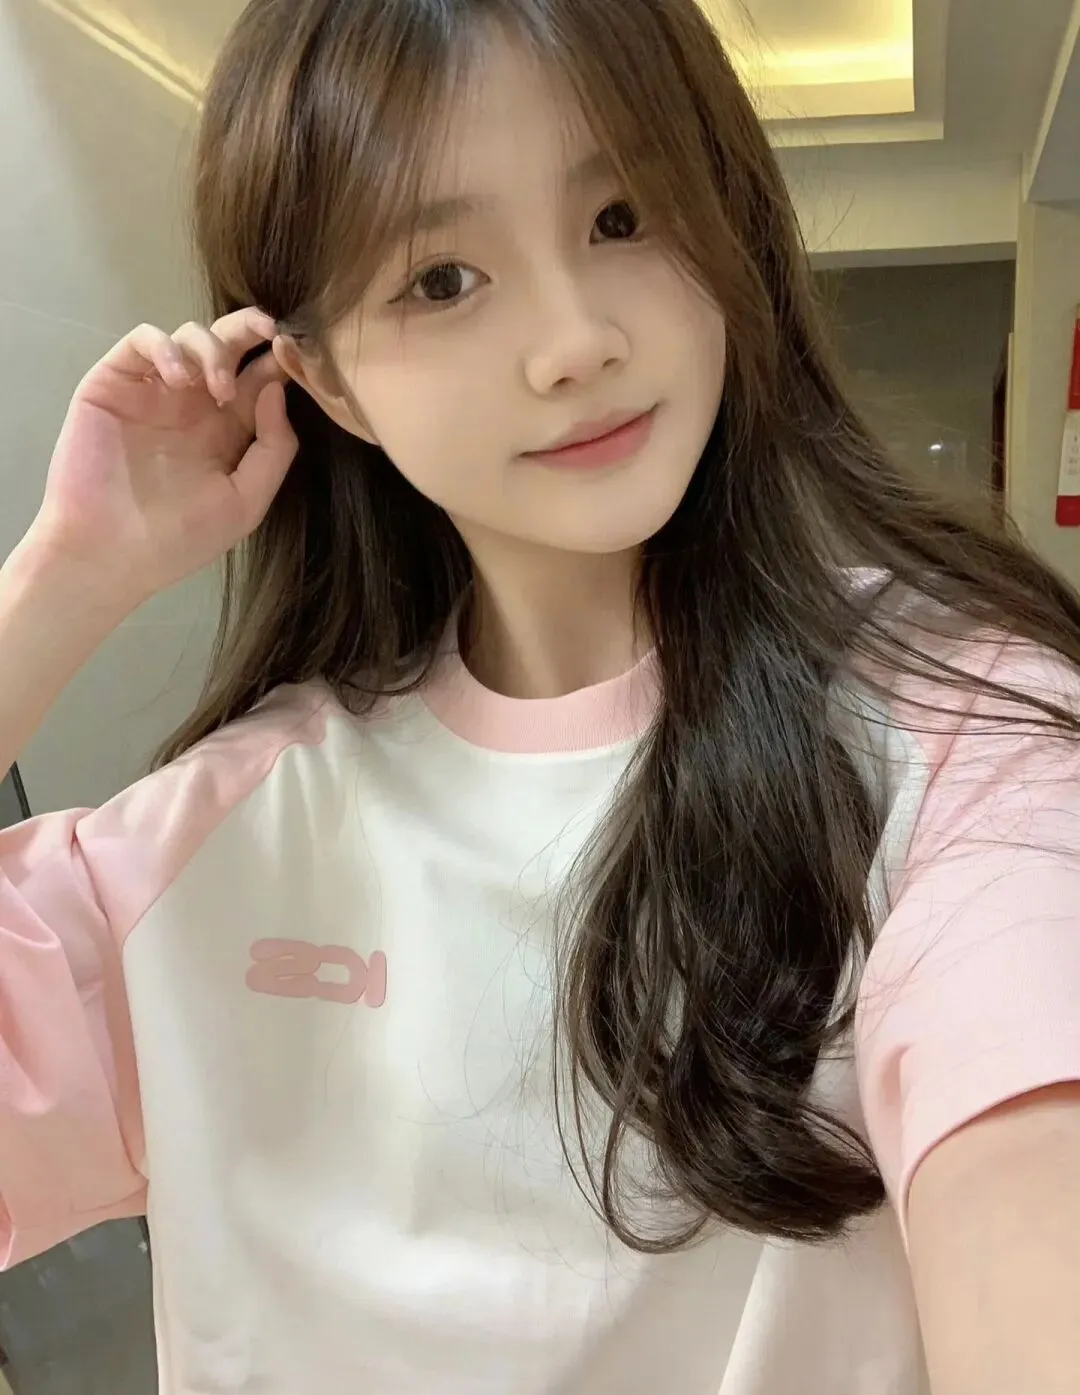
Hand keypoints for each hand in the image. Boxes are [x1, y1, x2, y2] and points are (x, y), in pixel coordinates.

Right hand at [27, 307, 298, 608]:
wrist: (111, 554)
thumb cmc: (179, 538)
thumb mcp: (246, 501)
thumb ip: (274, 449)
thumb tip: (278, 389)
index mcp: (228, 429)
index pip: (259, 379)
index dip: (280, 361)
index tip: (299, 353)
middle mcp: (194, 403)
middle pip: (228, 345)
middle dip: (251, 329)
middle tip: (271, 331)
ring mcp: (154, 390)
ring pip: (189, 335)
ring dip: (211, 350)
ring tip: (217, 388)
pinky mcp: (115, 382)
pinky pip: (141, 341)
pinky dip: (165, 346)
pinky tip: (179, 377)